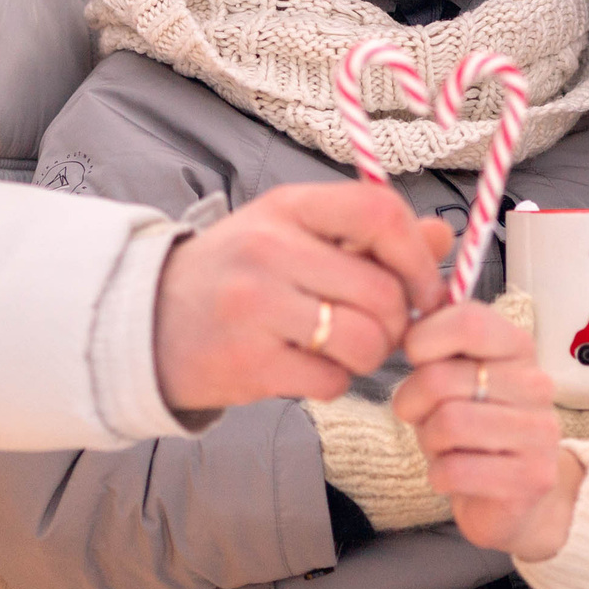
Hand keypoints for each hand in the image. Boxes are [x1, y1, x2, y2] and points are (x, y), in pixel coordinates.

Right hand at [154, 183, 453, 411]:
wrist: (145, 319)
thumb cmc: (234, 273)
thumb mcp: (293, 232)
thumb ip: (367, 234)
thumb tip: (443, 236)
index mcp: (288, 207)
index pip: (378, 213)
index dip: (418, 256)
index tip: (424, 288)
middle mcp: (271, 249)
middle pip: (382, 290)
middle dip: (397, 321)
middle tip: (379, 329)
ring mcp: (256, 306)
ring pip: (363, 340)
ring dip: (369, 356)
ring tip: (343, 349)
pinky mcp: (248, 362)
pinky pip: (330, 381)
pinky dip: (333, 382)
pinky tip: (307, 367)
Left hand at [391, 300, 579, 557]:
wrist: (516, 496)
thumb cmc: (473, 426)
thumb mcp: (455, 376)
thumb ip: (437, 344)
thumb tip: (409, 317)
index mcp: (517, 347)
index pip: (468, 321)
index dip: (424, 339)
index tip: (416, 361)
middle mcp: (536, 384)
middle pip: (440, 379)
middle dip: (411, 402)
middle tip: (422, 418)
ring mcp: (540, 432)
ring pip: (447, 424)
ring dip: (428, 441)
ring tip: (442, 447)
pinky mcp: (532, 478)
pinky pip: (456, 470)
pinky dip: (439, 476)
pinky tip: (454, 476)